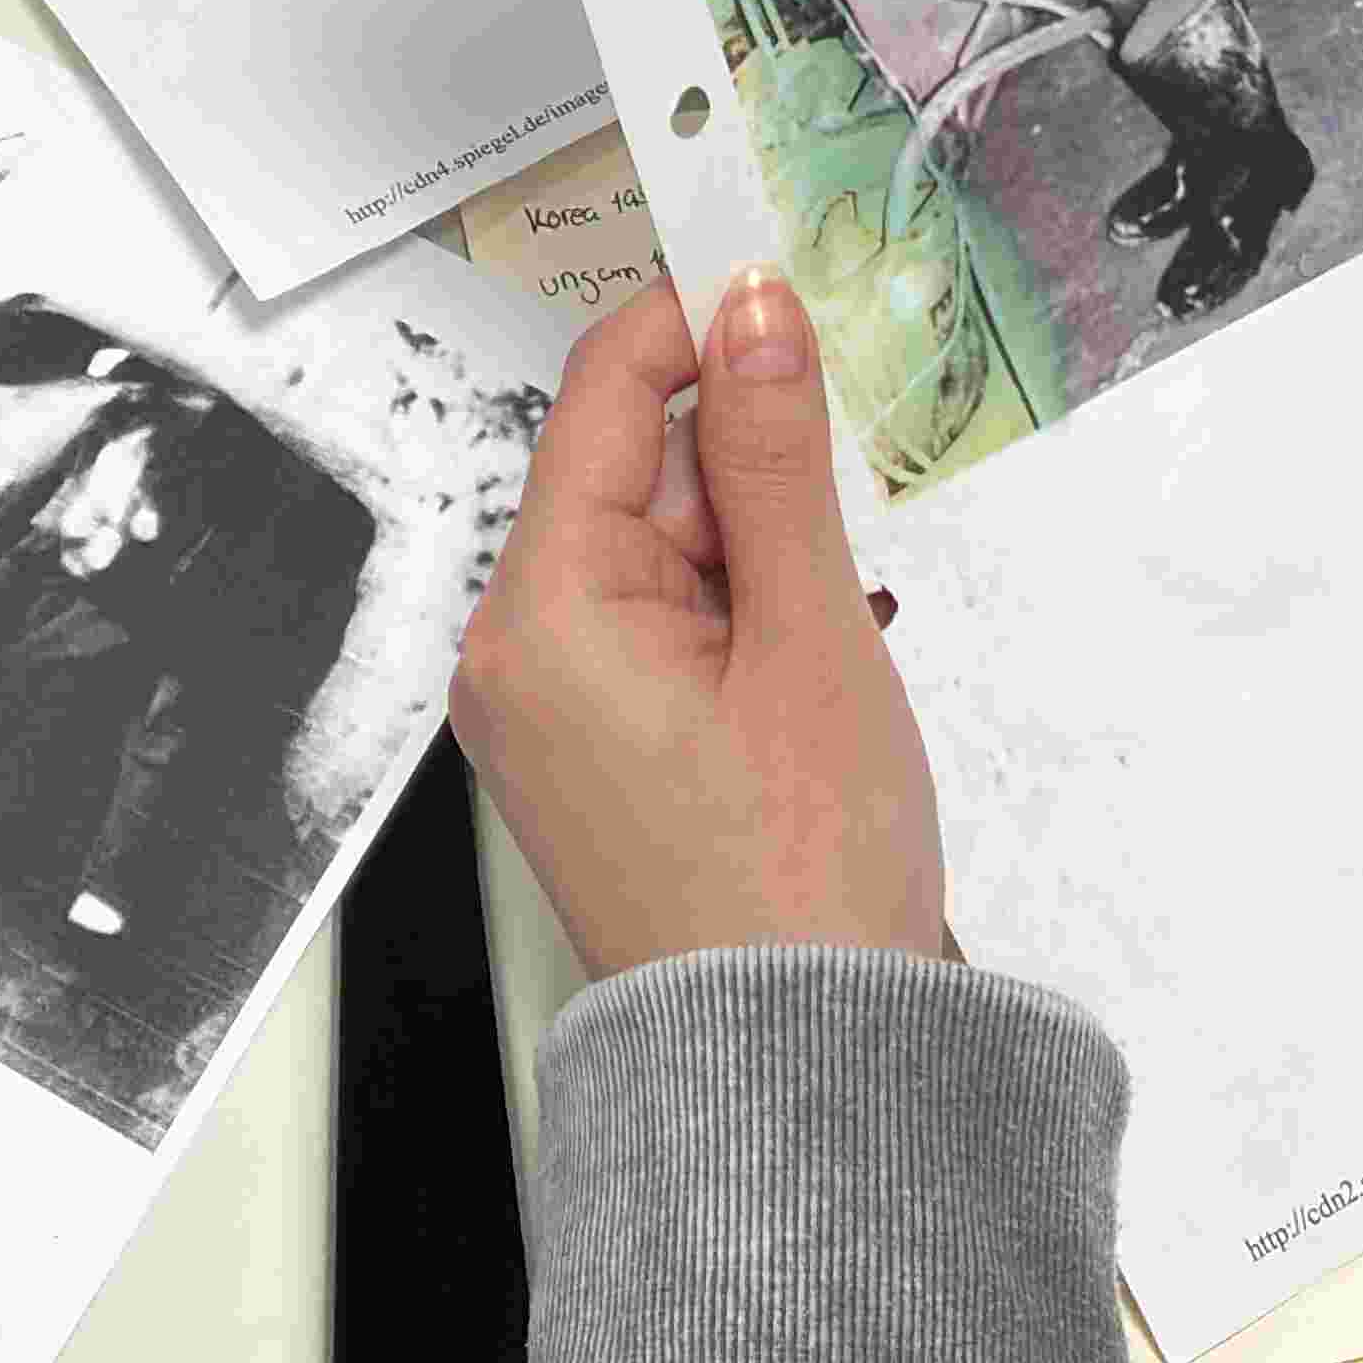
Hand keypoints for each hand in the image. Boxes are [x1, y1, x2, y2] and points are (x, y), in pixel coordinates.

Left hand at [451, 268, 954, 982]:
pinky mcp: (588, 746)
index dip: (702, 323)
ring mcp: (546, 704)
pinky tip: (806, 668)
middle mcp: (515, 649)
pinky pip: (657, 621)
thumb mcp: (809, 633)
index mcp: (542, 609)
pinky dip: (739, 613)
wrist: (801, 1071)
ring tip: (830, 633)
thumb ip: (777, 455)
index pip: (603, 388)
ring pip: (656, 543)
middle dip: (746, 468)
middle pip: (629, 467)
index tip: (794, 291)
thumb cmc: (799, 882)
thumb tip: (754, 308)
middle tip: (848, 517)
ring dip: (756, 548)